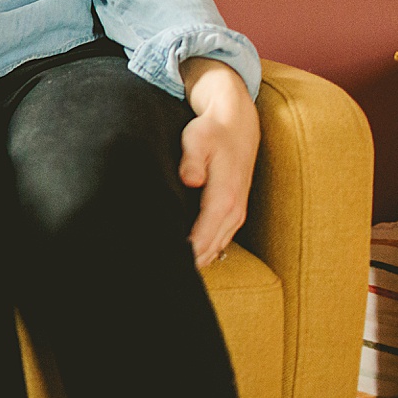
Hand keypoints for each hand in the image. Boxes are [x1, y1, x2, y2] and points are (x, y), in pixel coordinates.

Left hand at [179, 58, 259, 268]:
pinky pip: (220, 239)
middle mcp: (234, 210)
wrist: (237, 124)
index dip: (186, 253)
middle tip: (161, 273)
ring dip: (197, 260)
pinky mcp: (233, 211)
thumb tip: (190, 180)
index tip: (166, 265)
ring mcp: (236, 213)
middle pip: (210, 248)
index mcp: (225, 197)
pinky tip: (188, 259)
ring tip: (171, 272)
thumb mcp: (198, 139)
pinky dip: (206, 251)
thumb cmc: (212, 131)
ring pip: (216, 247)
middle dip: (188, 263)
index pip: (203, 236)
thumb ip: (192, 160)